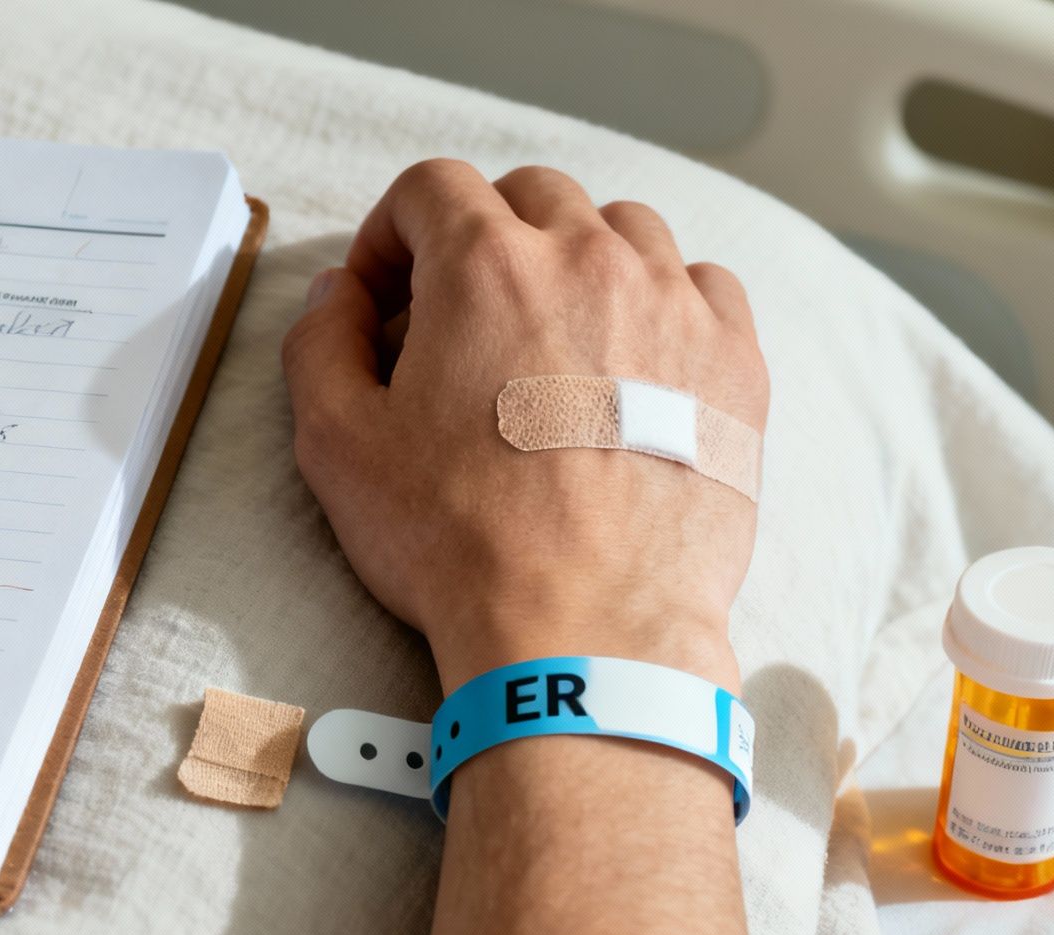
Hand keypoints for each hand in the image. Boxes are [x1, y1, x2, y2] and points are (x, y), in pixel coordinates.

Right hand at [282, 161, 766, 695]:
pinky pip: (702, 286)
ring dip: (574, 262)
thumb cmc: (459, 541)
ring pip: (623, 228)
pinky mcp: (733, 363)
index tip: (384, 296)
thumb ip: (320, 342)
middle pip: (531, 195)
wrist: (585, 628)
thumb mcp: (337, 443)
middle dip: (482, 238)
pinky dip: (660, 304)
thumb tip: (339, 292)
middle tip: (458, 321)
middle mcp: (590, 260)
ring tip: (550, 342)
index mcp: (485, 265)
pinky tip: (629, 368)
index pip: (431, 187)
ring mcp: (675, 305)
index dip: (391, 234)